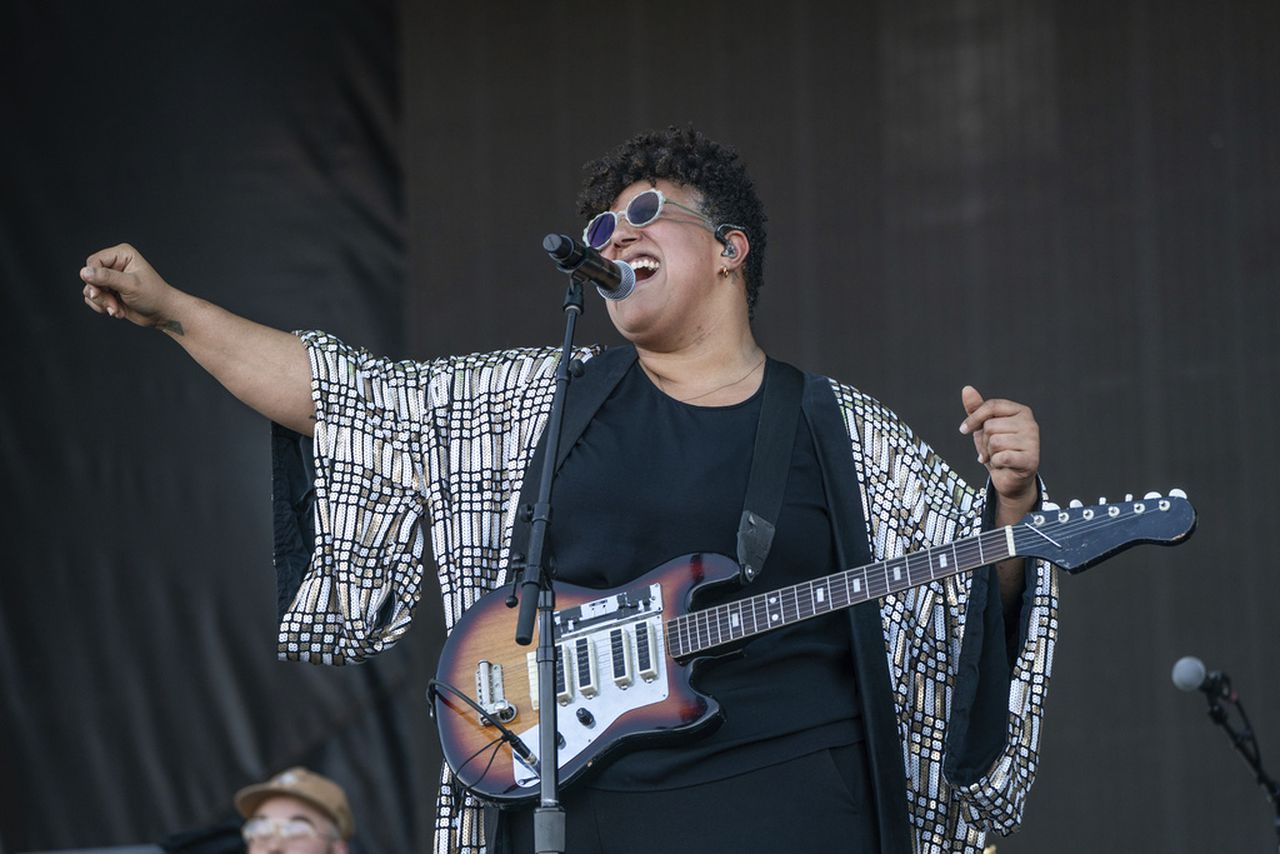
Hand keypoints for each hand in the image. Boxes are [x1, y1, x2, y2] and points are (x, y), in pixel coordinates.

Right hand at [80, 243, 178, 328]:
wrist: (162, 313)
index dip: (92, 277)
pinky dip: (101, 307)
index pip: (93, 261)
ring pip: (89, 289)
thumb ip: (106, 277)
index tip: (97, 292)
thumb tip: (84, 272)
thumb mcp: (130, 285)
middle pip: (89, 276)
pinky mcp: (109, 292)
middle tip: (111, 304)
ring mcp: (110, 279)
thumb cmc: (153, 295)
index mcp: (121, 254)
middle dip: (98, 294)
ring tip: (116, 309)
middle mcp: (114, 264)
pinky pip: (93, 299)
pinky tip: (116, 311)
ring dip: (101, 303)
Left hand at [959, 385, 1039, 520]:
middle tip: (992, 450)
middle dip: (984, 441)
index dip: (973, 418)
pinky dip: (996, 463)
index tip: (963, 430)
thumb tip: (967, 389)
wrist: (1010, 478)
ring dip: (990, 453)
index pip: (991, 406)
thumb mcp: (984, 428)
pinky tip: (1003, 465)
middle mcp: (1030, 423)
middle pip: (990, 426)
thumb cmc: (998, 450)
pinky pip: (1001, 456)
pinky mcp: (1031, 459)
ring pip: (994, 441)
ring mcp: (1033, 441)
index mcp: (1021, 411)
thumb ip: (976, 409)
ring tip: (998, 457)